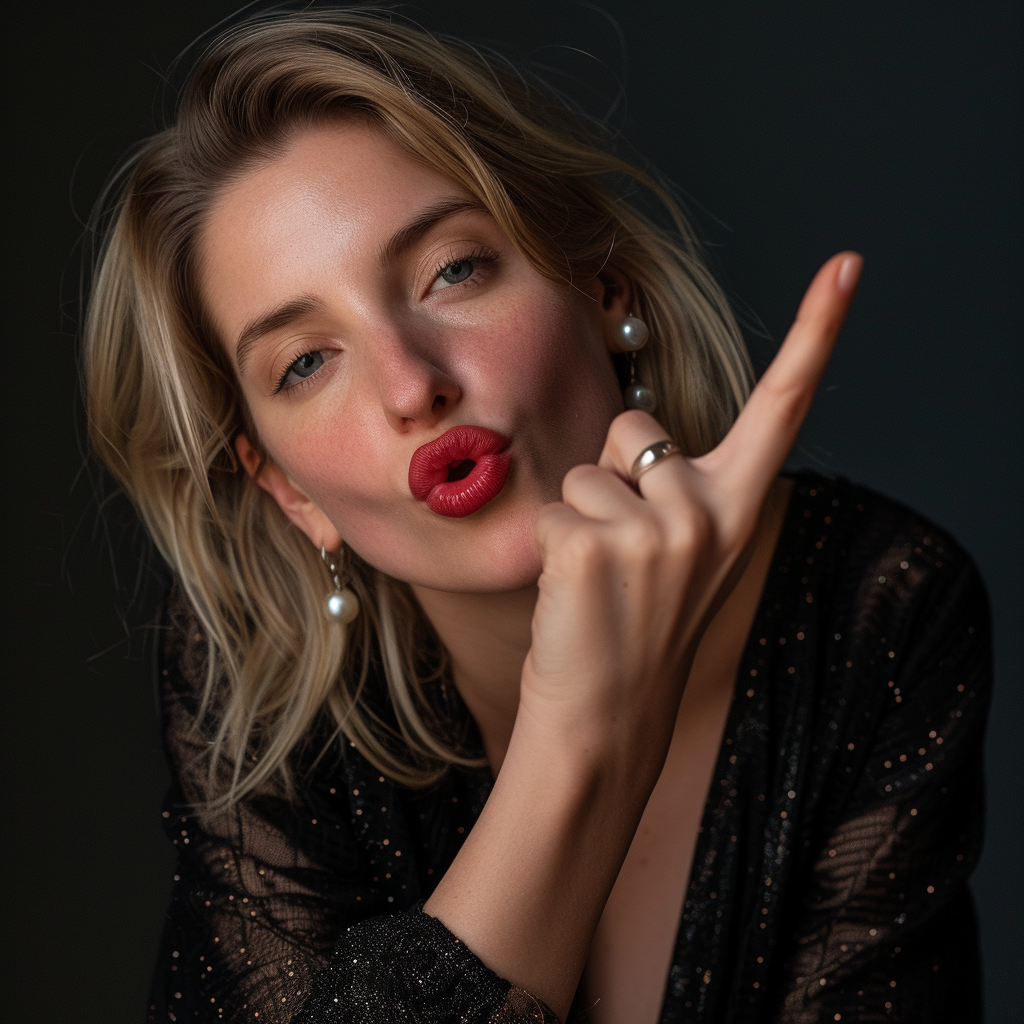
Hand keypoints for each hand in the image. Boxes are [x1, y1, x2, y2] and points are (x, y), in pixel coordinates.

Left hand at [520, 252, 862, 770]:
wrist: (607, 716)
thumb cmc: (637, 628)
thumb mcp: (679, 553)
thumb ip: (674, 489)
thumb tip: (633, 435)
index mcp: (738, 508)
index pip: (784, 405)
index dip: (817, 330)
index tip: (850, 265)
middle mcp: (708, 512)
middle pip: (633, 429)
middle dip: (615, 475)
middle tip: (625, 555)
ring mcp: (655, 529)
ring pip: (583, 472)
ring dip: (580, 519)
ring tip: (600, 584)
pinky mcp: (595, 544)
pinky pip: (552, 509)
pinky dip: (550, 547)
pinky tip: (573, 596)